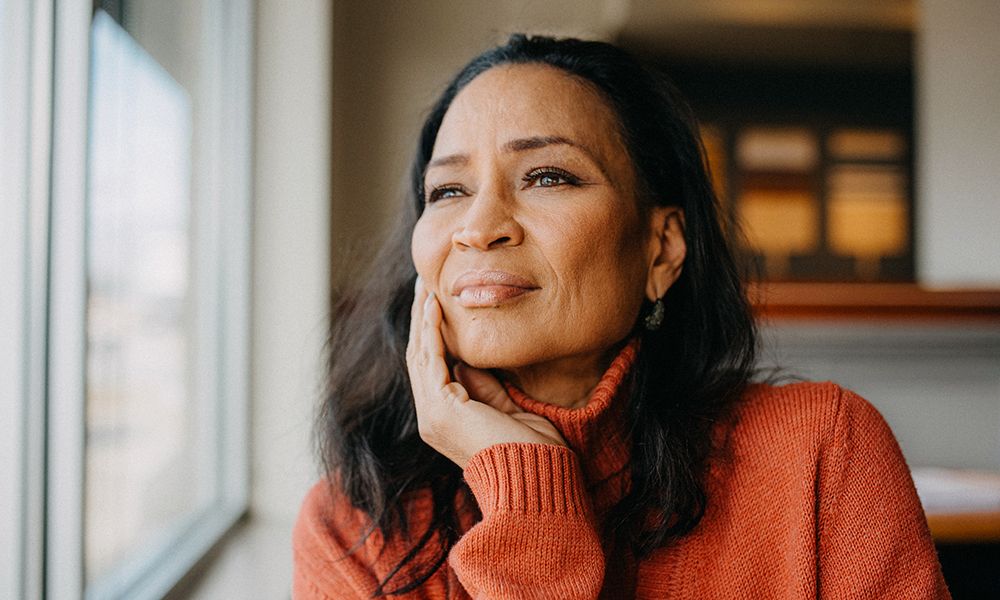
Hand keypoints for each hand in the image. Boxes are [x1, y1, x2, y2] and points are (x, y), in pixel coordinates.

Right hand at [406, 278, 567, 468]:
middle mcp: (432, 418)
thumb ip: (485, 386)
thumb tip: (468, 360)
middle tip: (423, 285)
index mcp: (445, 420)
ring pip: (419, 355)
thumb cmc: (531, 451)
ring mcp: (432, 415)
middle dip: (420, 320)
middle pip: (419, 357)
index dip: (432, 334)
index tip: (437, 303)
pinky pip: (430, 360)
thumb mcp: (507, 408)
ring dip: (421, 318)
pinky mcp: (440, 409)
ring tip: (424, 287)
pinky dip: (431, 331)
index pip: (432, 368)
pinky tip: (433, 307)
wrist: (536, 479)